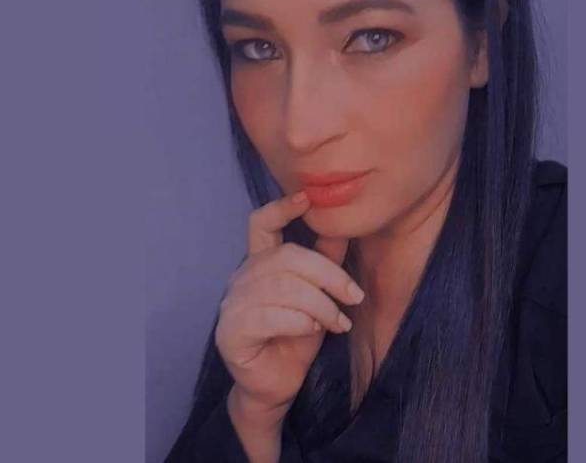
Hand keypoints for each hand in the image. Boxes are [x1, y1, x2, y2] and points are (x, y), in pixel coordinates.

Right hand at [215, 191, 363, 424]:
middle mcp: (241, 279)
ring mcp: (231, 305)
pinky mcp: (230, 332)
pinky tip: (313, 331)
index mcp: (259, 264)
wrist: (277, 387)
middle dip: (328, 274)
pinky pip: (270, 316)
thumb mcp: (319, 297)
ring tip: (338, 323)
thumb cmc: (296, 339)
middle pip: (286, 257)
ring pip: (283, 287)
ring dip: (319, 304)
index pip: (260, 224)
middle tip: (354, 296)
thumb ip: (326, 262)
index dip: (281, 207)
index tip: (306, 198)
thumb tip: (343, 226)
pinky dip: (300, 321)